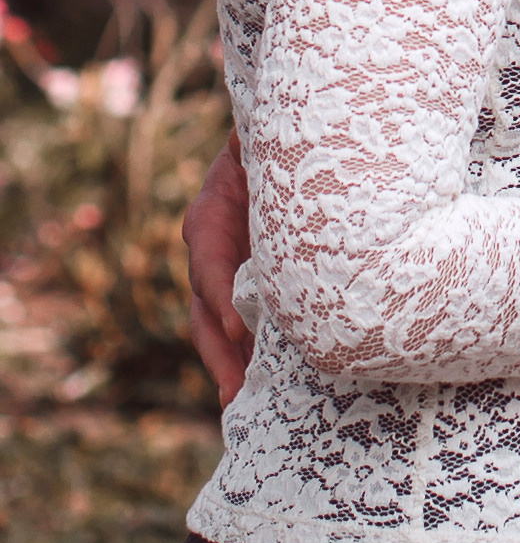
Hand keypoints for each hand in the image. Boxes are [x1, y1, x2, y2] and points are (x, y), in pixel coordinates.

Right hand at [184, 130, 253, 405]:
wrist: (290, 141)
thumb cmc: (279, 140)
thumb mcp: (262, 142)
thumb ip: (256, 148)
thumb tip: (264, 144)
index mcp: (213, 211)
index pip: (208, 258)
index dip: (220, 294)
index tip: (240, 328)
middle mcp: (213, 245)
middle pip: (207, 305)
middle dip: (220, 351)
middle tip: (235, 392)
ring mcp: (228, 267)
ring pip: (220, 323)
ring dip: (231, 363)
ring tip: (240, 402)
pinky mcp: (250, 281)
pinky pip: (243, 321)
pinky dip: (248, 352)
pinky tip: (260, 382)